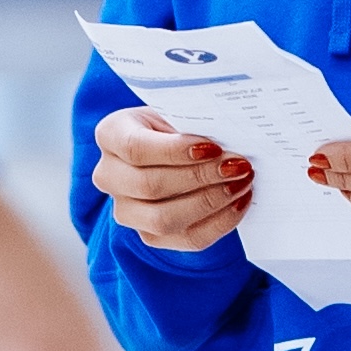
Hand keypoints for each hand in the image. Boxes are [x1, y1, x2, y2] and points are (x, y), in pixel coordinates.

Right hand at [91, 107, 253, 251]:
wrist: (171, 148)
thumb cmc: (176, 124)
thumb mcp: (178, 112)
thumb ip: (193, 123)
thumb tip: (228, 137)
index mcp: (111, 134)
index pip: (135, 148)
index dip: (174, 150)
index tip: (213, 147)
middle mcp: (109, 175)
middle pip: (149, 186)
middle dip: (200, 178)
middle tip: (239, 167)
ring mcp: (125, 210)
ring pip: (163, 220)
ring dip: (210, 202)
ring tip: (242, 184)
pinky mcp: (148, 235)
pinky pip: (185, 238)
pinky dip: (218, 223)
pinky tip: (239, 203)